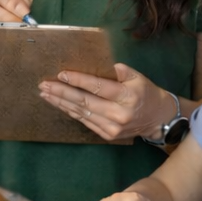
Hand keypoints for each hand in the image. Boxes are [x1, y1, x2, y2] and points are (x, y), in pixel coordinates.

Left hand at [39, 63, 176, 141]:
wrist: (157, 119)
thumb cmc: (145, 92)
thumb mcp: (138, 77)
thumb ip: (120, 71)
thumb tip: (100, 65)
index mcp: (127, 95)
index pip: (97, 87)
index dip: (78, 80)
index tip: (60, 74)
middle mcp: (118, 113)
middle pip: (84, 101)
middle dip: (61, 92)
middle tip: (44, 85)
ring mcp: (112, 127)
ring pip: (81, 113)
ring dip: (61, 103)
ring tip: (45, 94)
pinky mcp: (107, 135)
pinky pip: (85, 121)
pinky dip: (70, 112)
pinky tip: (59, 104)